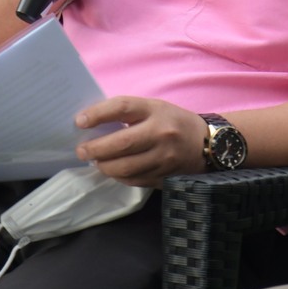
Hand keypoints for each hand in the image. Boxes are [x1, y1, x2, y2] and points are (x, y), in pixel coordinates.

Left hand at [75, 97, 204, 186]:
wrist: (208, 145)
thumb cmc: (173, 122)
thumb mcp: (154, 109)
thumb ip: (128, 114)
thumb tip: (92, 124)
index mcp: (156, 110)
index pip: (122, 108)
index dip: (98, 114)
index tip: (79, 122)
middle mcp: (161, 133)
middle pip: (121, 143)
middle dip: (95, 149)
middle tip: (81, 151)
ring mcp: (164, 158)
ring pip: (125, 168)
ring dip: (105, 166)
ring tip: (97, 162)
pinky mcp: (165, 177)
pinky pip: (134, 180)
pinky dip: (119, 176)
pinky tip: (114, 170)